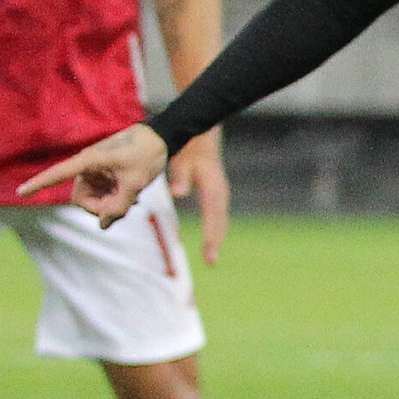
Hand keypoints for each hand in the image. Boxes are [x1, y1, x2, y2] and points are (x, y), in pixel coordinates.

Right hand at [15, 122, 168, 224]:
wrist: (160, 139)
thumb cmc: (146, 155)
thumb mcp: (135, 184)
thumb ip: (118, 207)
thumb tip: (102, 226)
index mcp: (89, 161)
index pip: (58, 174)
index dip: (39, 183)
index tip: (20, 192)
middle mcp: (87, 166)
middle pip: (81, 199)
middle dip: (100, 209)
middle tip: (125, 208)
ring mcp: (96, 172)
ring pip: (93, 200)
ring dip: (110, 206)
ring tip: (133, 201)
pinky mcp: (104, 176)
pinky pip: (102, 196)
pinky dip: (115, 201)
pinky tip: (133, 199)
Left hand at [167, 130, 229, 264]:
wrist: (201, 135)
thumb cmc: (188, 149)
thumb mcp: (182, 162)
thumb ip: (180, 178)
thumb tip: (178, 193)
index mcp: (213, 188)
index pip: (213, 216)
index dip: (211, 235)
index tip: (209, 252)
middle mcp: (220, 193)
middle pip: (220, 221)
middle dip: (215, 241)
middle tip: (211, 262)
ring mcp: (220, 193)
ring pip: (220, 220)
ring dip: (216, 237)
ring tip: (210, 257)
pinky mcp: (217, 194)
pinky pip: (218, 215)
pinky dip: (215, 228)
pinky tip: (210, 239)